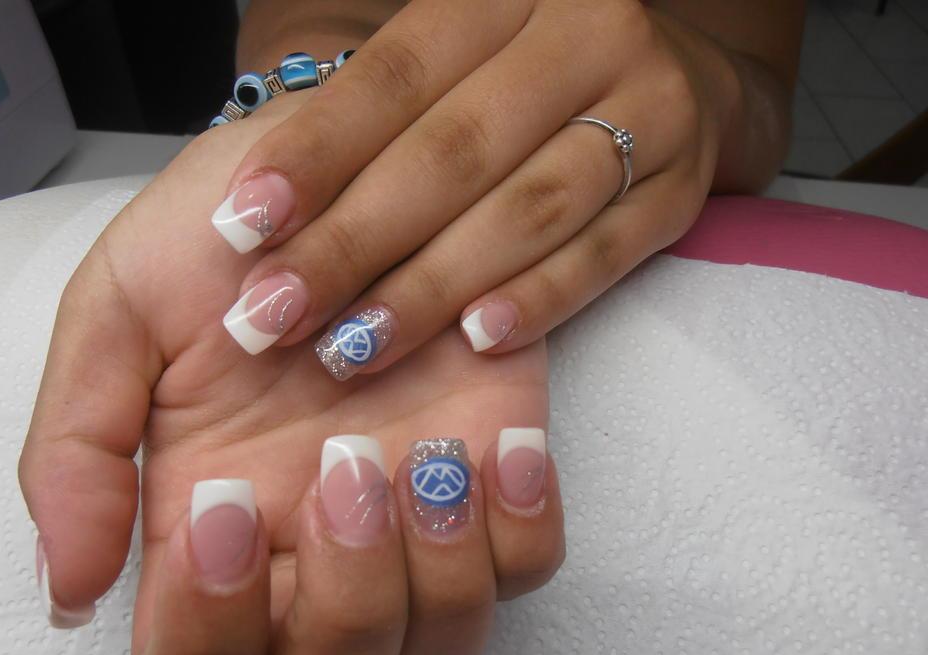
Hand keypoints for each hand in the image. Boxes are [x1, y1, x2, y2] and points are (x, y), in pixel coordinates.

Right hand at [18, 106, 564, 654]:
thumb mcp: (120, 312)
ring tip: (426, 451)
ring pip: (441, 652)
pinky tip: (497, 442)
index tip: (228, 499)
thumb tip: (72, 589)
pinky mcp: (497, 487)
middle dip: (343, 610)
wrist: (346, 169)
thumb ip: (75, 449)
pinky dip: (519, 526)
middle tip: (340, 468)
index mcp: (211, 537)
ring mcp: (413, 532)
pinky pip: (529, 572)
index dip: (207, 633)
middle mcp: (312, 558)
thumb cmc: (227, 240)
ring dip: (437, 572)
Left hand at [210, 0, 760, 378]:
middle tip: (276, 313)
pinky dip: (539, 298)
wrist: (682, 77)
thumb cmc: (528, 77)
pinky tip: (477, 339)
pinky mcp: (684, 186)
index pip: (394, 78)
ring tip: (353, 347)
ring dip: (432, 287)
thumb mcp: (458, 58)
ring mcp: (649, 109)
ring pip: (525, 210)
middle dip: (354, 242)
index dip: (316, 155)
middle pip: (453, 153)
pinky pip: (605, 254)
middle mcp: (583, 34)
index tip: (243, 226)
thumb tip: (260, 202)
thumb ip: (377, 111)